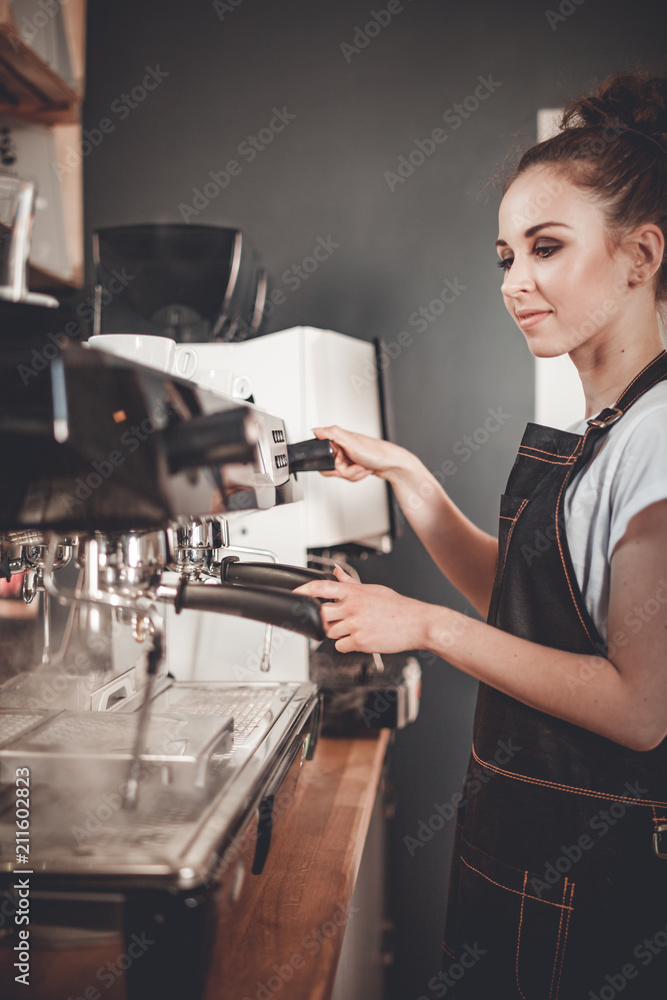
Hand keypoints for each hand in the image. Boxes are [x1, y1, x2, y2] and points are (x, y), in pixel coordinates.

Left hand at [294, 565, 427, 652]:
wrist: (417, 623)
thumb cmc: (397, 607)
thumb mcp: (373, 590)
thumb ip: (350, 583)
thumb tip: (337, 573)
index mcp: (354, 592)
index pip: (321, 588)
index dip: (304, 590)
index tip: (295, 594)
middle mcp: (352, 607)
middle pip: (321, 614)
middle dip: (324, 619)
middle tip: (335, 620)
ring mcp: (355, 625)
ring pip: (330, 632)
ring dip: (338, 633)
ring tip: (354, 629)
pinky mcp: (360, 641)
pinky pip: (340, 646)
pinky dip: (346, 645)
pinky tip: (358, 639)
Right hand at [312, 426, 413, 482]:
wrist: (392, 464)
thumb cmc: (376, 452)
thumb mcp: (351, 441)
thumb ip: (331, 434)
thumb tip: (315, 430)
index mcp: (338, 439)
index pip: (321, 454)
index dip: (329, 463)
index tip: (339, 464)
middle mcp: (342, 448)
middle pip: (330, 467)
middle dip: (344, 471)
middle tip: (353, 465)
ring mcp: (348, 458)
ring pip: (340, 474)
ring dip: (353, 473)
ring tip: (362, 466)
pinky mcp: (353, 466)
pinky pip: (348, 476)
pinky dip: (357, 476)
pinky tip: (364, 469)